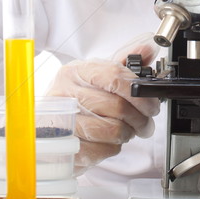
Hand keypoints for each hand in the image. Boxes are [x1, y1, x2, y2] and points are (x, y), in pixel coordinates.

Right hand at [46, 33, 160, 171]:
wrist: (47, 128)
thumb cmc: (77, 100)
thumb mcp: (98, 76)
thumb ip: (124, 62)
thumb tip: (148, 48)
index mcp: (76, 71)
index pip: (115, 76)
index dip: (139, 93)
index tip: (151, 104)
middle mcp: (66, 92)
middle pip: (117, 106)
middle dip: (140, 118)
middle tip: (145, 123)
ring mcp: (62, 120)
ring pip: (112, 129)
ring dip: (127, 133)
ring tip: (127, 131)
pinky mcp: (64, 147)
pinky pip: (102, 149)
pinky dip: (112, 147)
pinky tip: (109, 141)